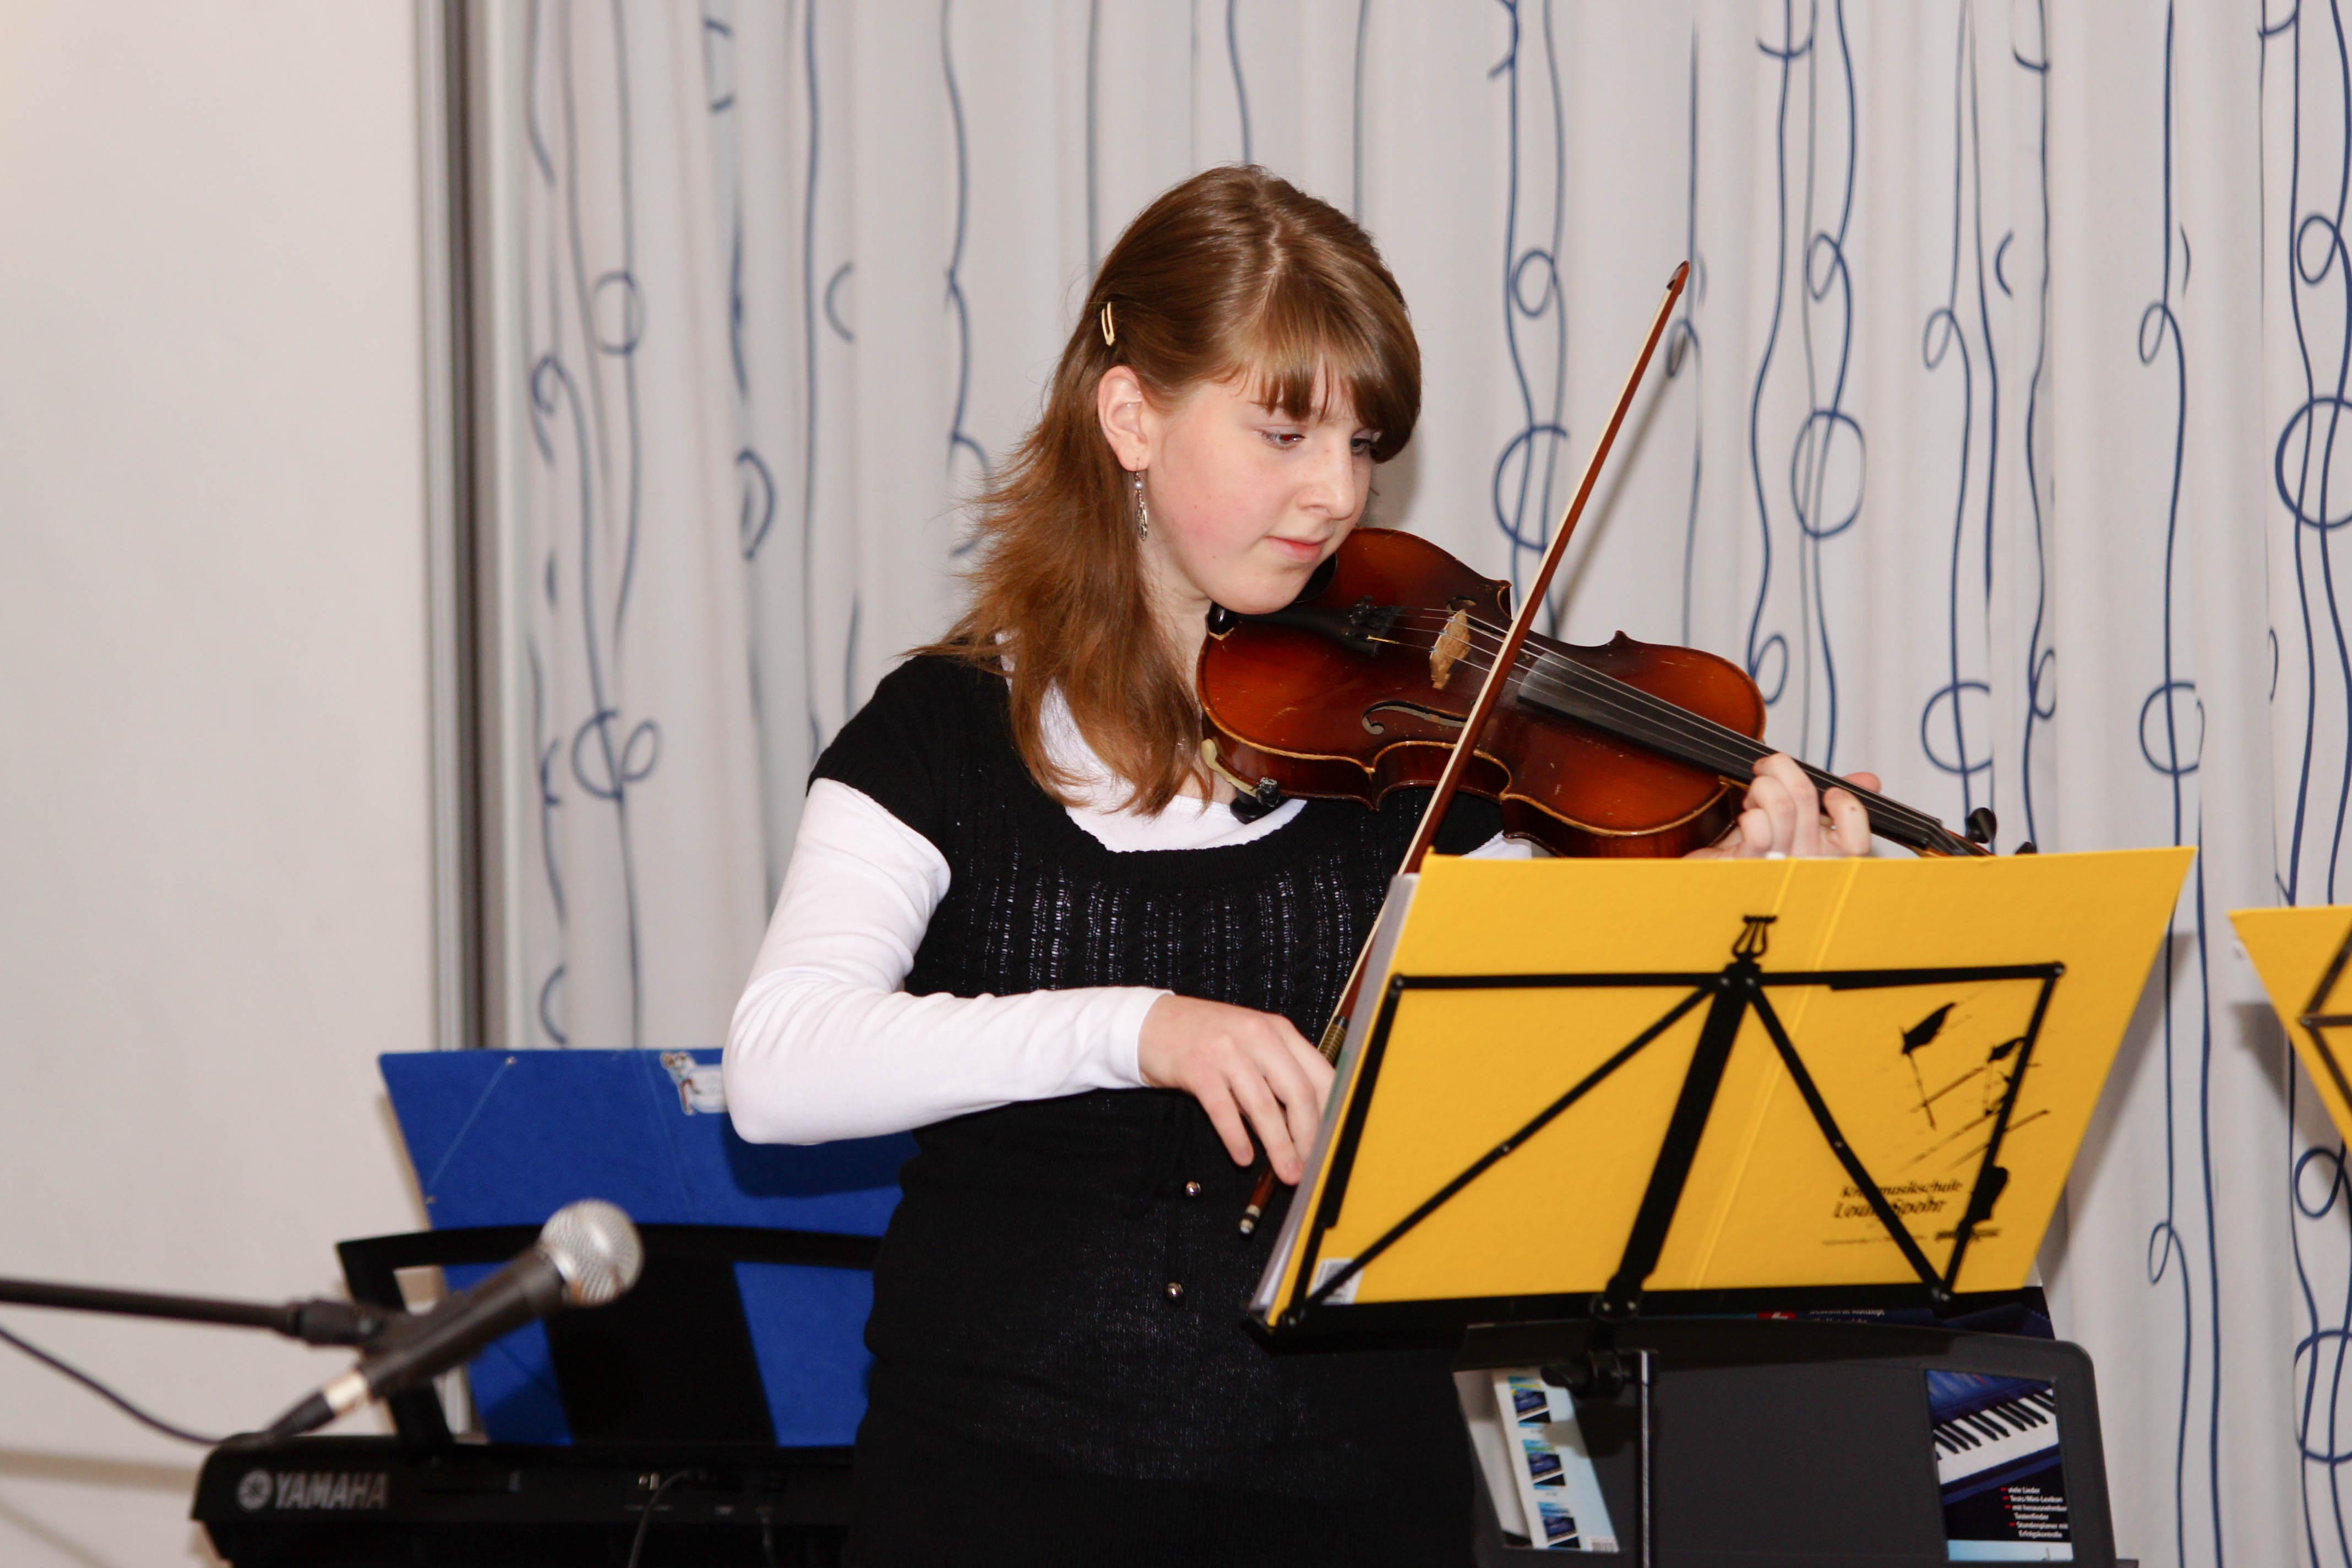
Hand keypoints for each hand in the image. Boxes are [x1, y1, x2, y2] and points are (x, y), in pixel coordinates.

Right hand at [1137, 995, 1335, 1183]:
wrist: (1152, 1023)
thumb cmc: (1207, 1039)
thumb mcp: (1251, 1045)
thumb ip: (1278, 1075)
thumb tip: (1306, 1124)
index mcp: (1278, 1030)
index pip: (1319, 1074)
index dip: (1330, 1113)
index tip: (1332, 1141)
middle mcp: (1257, 1035)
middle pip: (1297, 1091)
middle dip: (1308, 1135)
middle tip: (1311, 1165)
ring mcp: (1226, 1049)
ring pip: (1263, 1104)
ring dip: (1279, 1145)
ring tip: (1287, 1171)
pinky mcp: (1197, 1067)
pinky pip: (1223, 1109)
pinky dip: (1236, 1137)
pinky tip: (1244, 1157)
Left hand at [1685, 753, 1878, 859]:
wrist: (1716, 871)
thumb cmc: (1756, 843)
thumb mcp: (1799, 818)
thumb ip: (1832, 800)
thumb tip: (1869, 780)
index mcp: (1826, 855)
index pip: (1857, 840)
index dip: (1847, 807)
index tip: (1829, 791)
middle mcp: (1805, 864)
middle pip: (1805, 799)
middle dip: (1781, 767)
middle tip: (1766, 767)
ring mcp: (1776, 866)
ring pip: (1780, 805)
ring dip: (1761, 785)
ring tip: (1753, 793)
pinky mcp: (1745, 865)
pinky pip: (1757, 827)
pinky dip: (1750, 809)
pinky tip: (1746, 815)